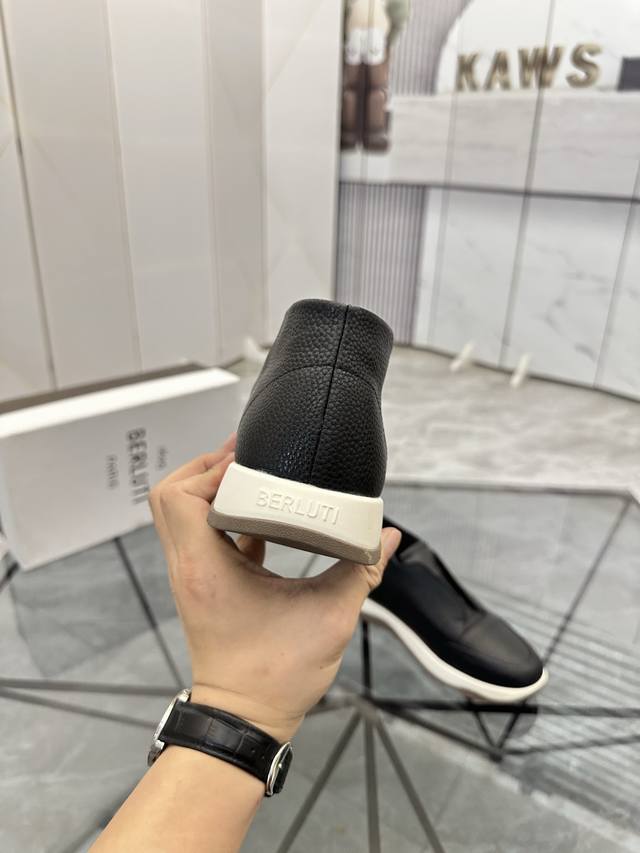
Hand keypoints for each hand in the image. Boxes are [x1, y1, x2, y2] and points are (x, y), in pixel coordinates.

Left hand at [149, 435, 400, 742]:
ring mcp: (192, 576)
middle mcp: (189, 567)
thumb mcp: (329, 617)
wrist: (244, 720)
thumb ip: (362, 571)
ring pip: (180, 514)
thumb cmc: (276, 676)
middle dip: (205, 467)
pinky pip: (202, 534)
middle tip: (246, 456)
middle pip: (170, 496)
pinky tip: (264, 510)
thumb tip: (387, 537)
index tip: (250, 460)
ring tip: (252, 473)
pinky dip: (224, 515)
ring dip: (210, 489)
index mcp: (207, 568)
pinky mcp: (204, 584)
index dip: (212, 469)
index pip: (182, 496)